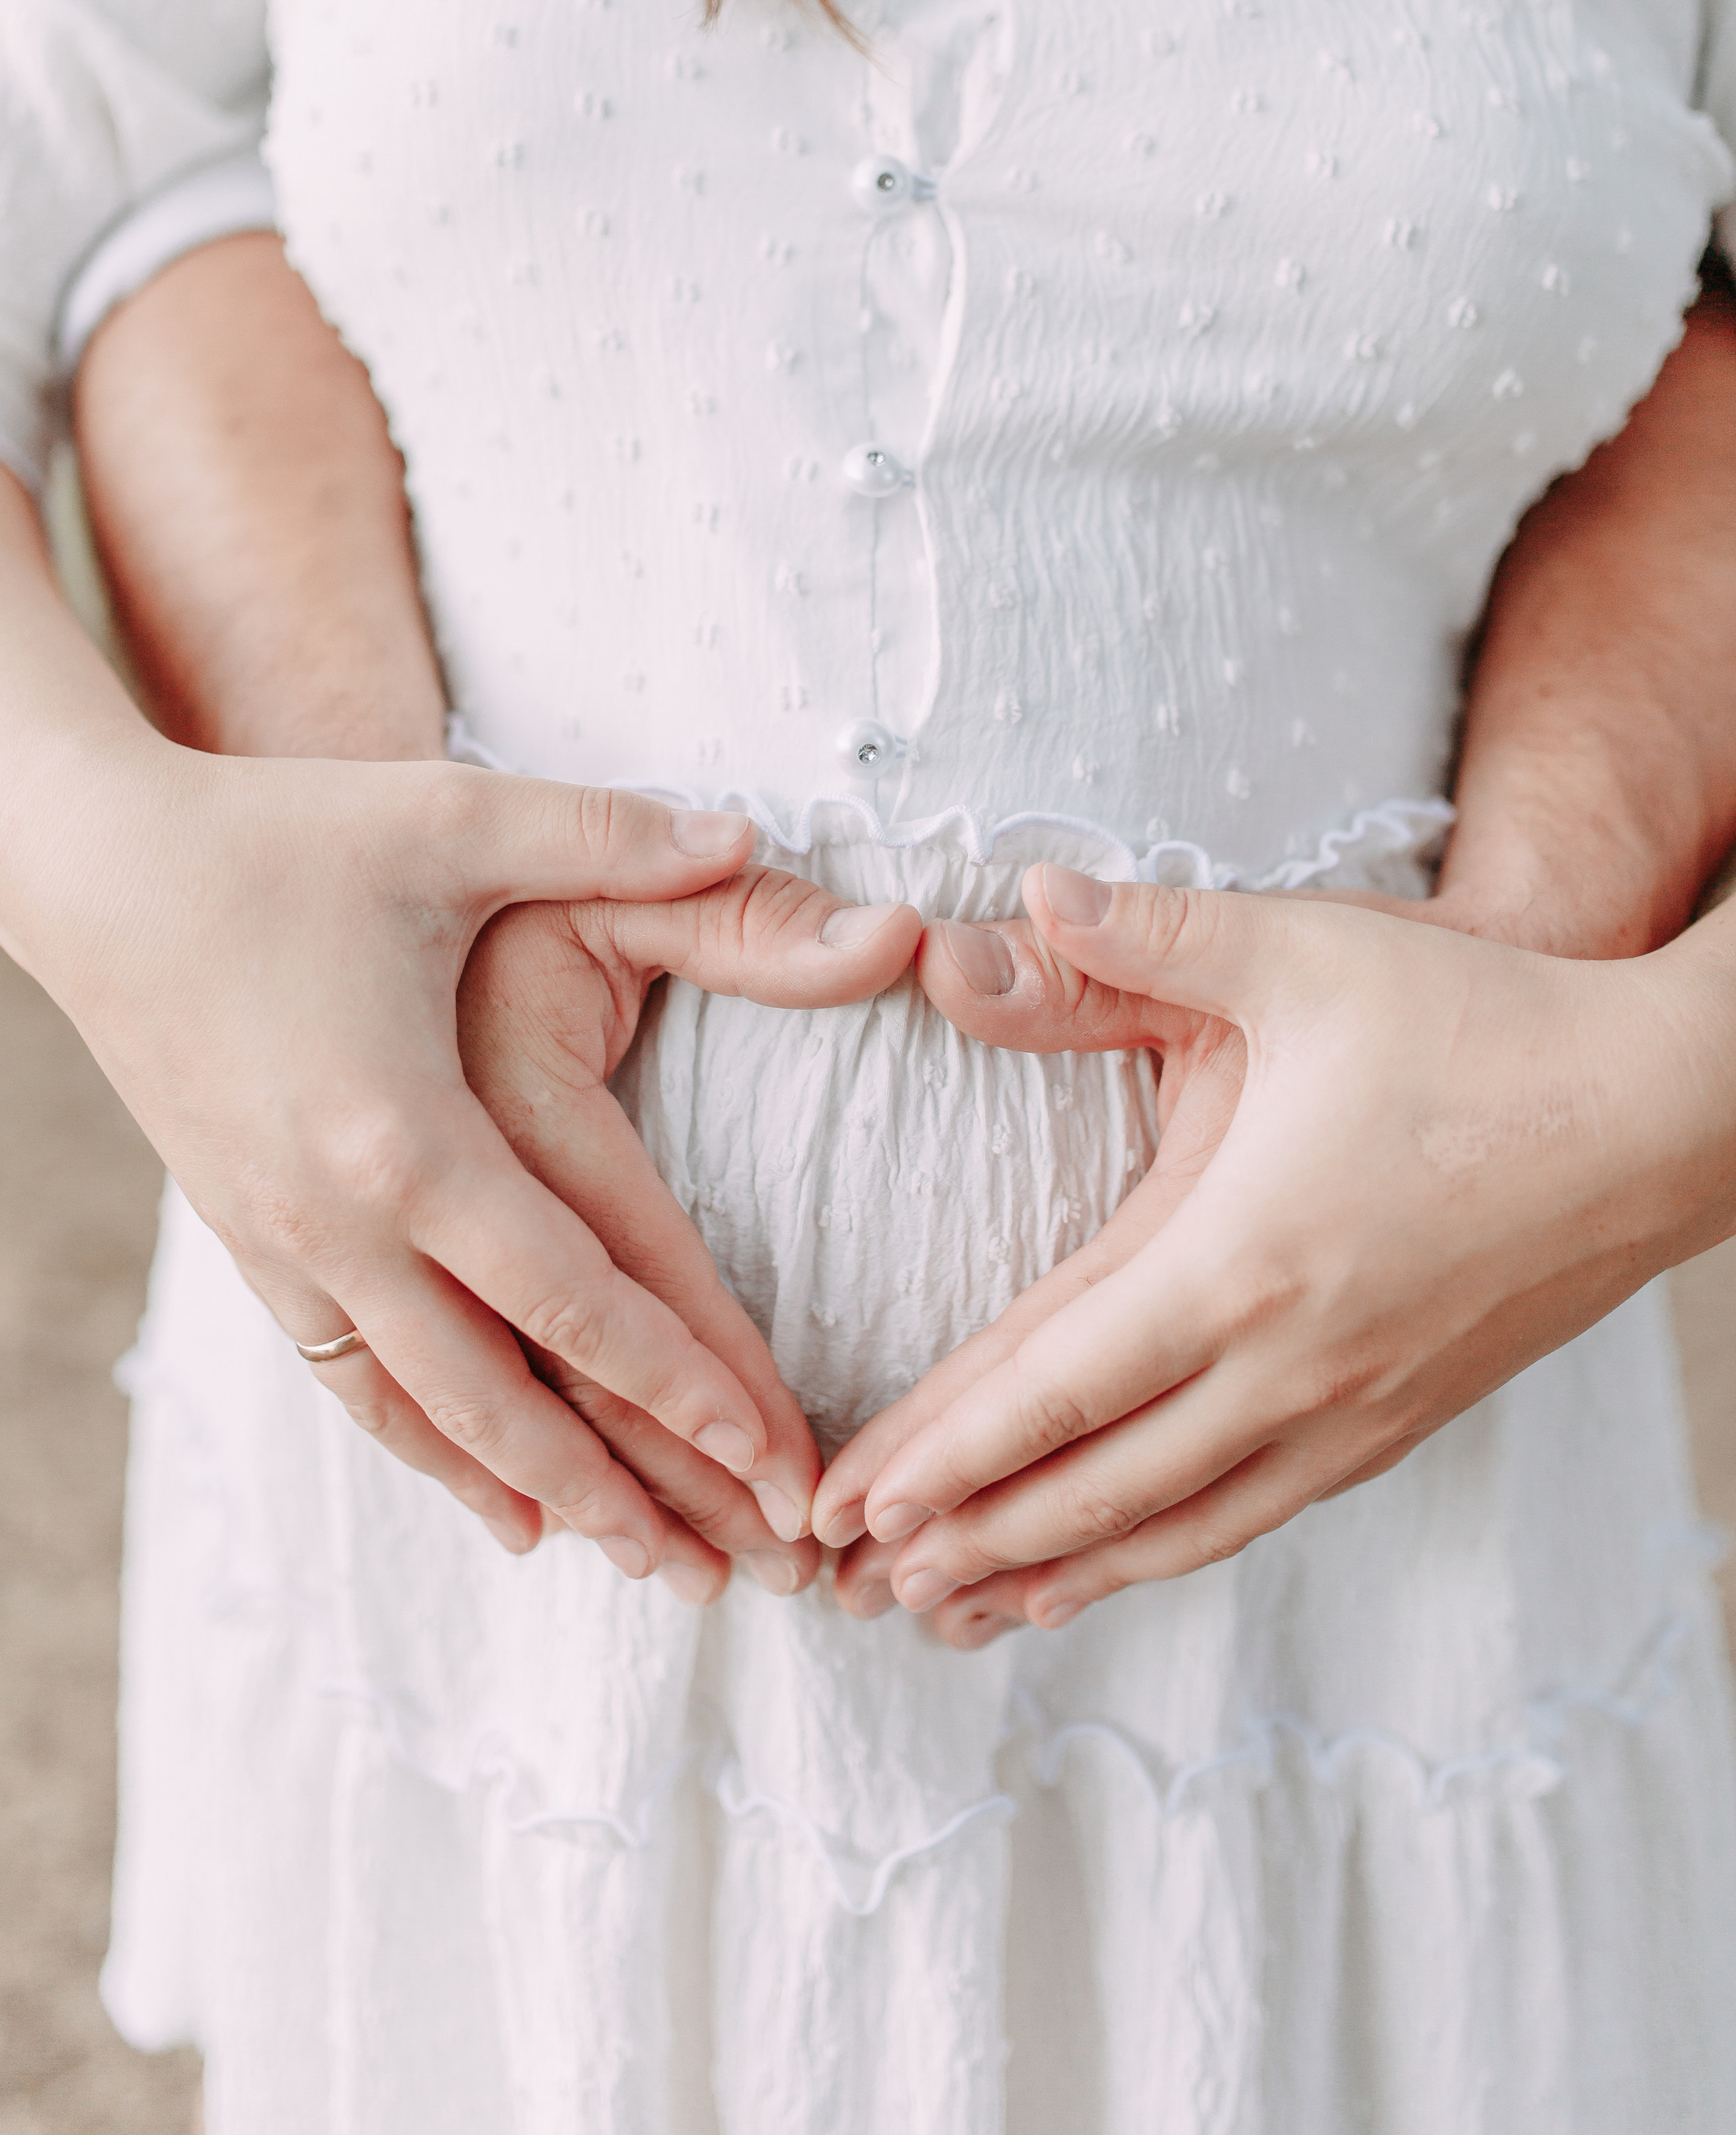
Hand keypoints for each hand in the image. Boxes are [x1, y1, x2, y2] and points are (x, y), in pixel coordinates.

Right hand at [19, 744, 876, 1590]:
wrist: (94, 869)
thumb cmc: (282, 837)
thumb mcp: (456, 819)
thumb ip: (617, 833)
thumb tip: (753, 832)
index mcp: (412, 1132)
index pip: (579, 1295)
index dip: (686, 1387)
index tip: (775, 1465)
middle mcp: (343, 1220)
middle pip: (508, 1396)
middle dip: (629, 1489)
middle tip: (730, 1574)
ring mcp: (284, 1243)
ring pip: (425, 1411)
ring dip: (534, 1492)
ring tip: (633, 1560)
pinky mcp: (247, 1239)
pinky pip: (351, 1378)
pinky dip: (428, 1448)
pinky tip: (490, 1495)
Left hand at [819, 866, 1707, 1637]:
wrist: (1664, 1114)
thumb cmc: (1481, 1023)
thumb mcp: (1302, 956)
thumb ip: (1145, 934)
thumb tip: (1019, 892)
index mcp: (1240, 1257)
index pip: (1052, 1385)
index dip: (942, 1451)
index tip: (848, 1504)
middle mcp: (1290, 1363)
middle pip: (1092, 1483)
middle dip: (964, 1535)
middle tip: (857, 1581)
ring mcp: (1353, 1408)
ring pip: (1174, 1525)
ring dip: (1056, 1568)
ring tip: (959, 1608)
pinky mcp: (1402, 1419)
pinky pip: (1256, 1514)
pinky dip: (1166, 1553)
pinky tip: (1123, 1562)